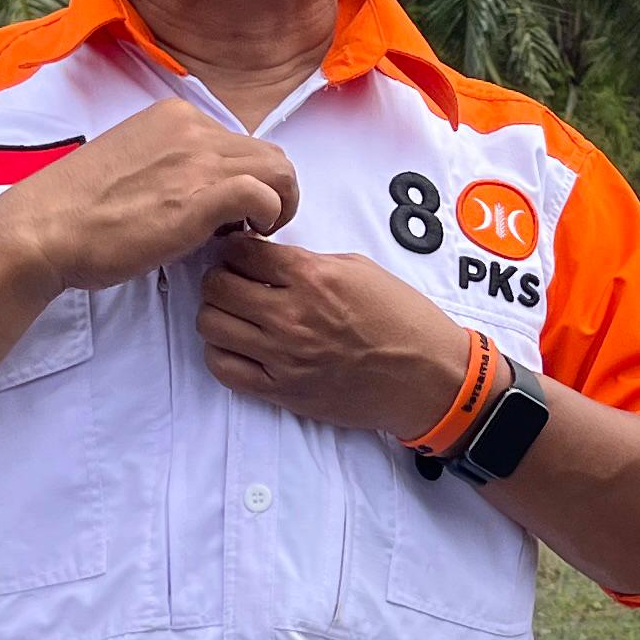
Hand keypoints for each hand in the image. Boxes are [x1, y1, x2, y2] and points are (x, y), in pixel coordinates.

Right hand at [0, 105, 297, 292]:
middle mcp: (192, 127)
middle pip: (268, 154)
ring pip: (279, 170)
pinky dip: (267, 218)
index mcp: (174, 116)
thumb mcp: (133, 166)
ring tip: (248, 234)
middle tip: (247, 227)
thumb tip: (200, 190)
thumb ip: (170, 165)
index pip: (240, 142)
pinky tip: (241, 237)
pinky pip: (266, 195)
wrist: (45, 229)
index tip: (225, 211)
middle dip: (270, 192)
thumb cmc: (79, 211)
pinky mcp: (203, 195)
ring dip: (276, 205)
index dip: (243, 179)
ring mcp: (199, 158)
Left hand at [197, 235, 470, 439]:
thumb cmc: (403, 320)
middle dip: (221, 277)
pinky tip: (240, 344)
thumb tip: (269, 259)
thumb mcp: (360, 269)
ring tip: (237, 313)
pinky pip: (224, 369)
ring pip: (211, 325)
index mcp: (313, 277)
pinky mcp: (282, 391)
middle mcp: (291, 316)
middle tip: (236, 281)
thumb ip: (309, 261)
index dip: (236, 248)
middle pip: (216, 286)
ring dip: (218, 314)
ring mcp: (283, 357)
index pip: (241, 252)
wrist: (427, 377)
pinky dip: (222, 352)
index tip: (242, 253)